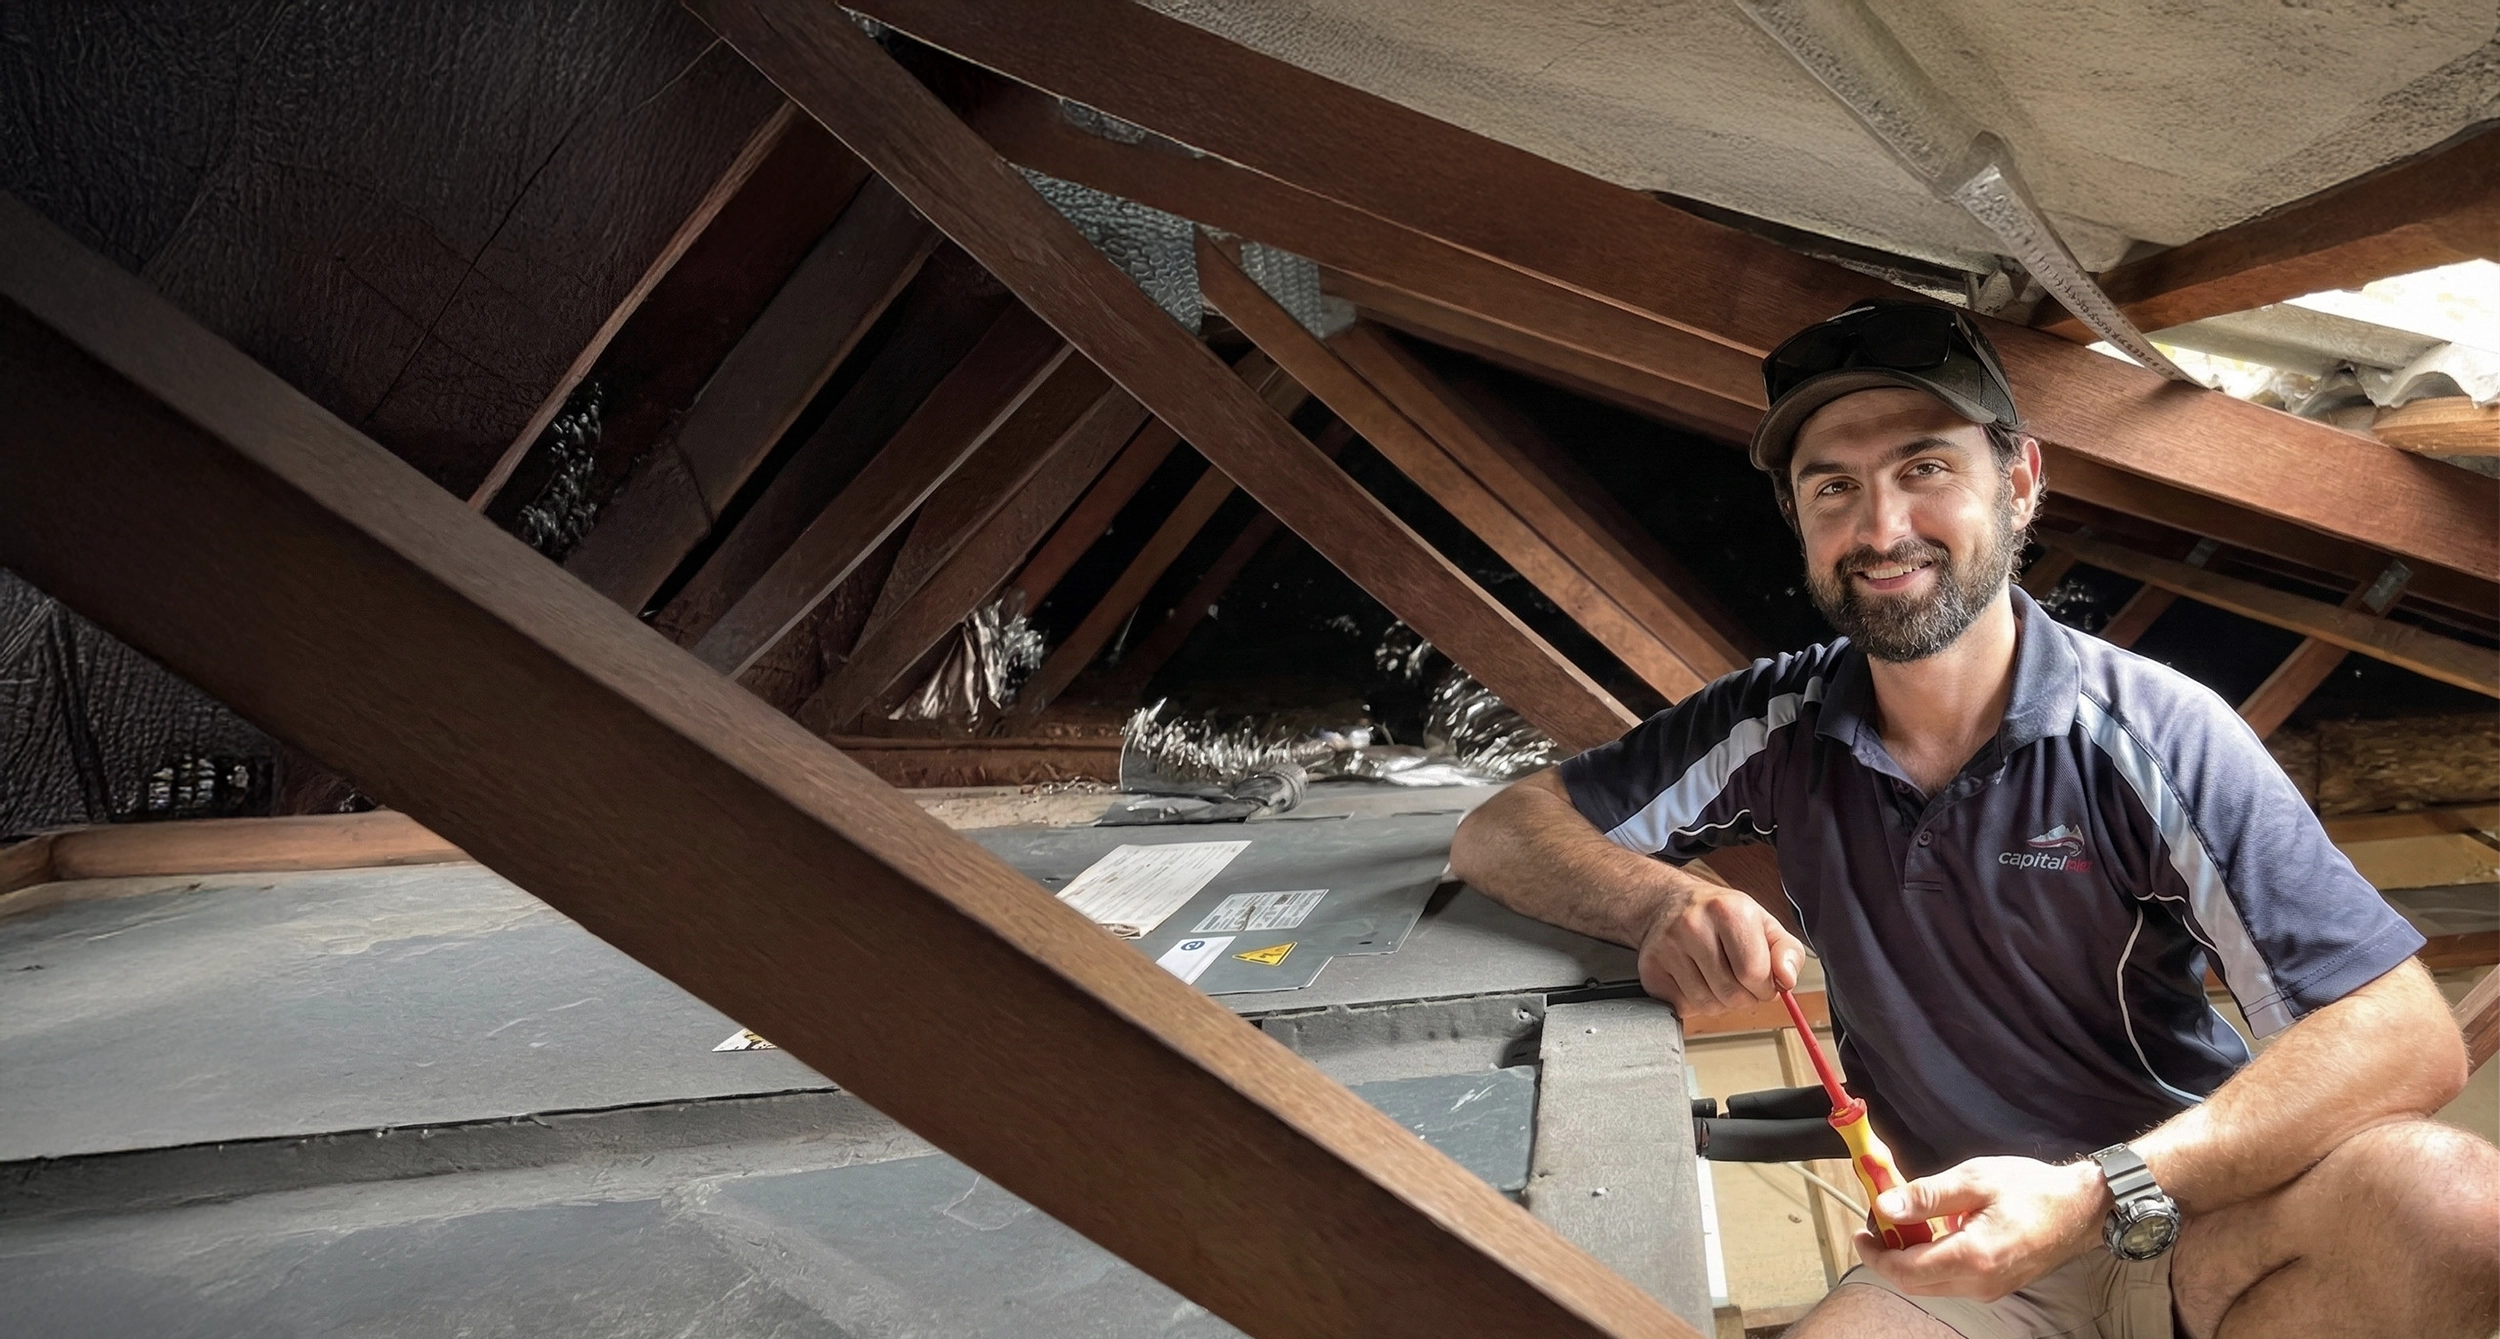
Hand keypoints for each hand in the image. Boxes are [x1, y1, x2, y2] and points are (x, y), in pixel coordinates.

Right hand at [1636, 882, 1805, 1015]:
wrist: (1668, 904)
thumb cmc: (1720, 917)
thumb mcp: (1763, 924)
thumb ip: (1788, 951)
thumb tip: (1787, 979)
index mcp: (1728, 910)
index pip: (1755, 973)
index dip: (1766, 987)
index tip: (1762, 981)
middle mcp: (1692, 925)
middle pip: (1732, 994)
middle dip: (1744, 998)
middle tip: (1740, 981)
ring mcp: (1667, 948)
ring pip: (1707, 1006)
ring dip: (1719, 1002)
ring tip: (1716, 978)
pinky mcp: (1650, 969)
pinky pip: (1683, 1007)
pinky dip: (1694, 1002)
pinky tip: (1694, 980)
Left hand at [1856, 1156, 2110, 1300]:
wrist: (2081, 1209)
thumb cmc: (2033, 1189)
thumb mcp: (1975, 1179)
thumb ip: (1928, 1195)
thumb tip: (1886, 1206)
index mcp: (1973, 1257)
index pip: (1905, 1270)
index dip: (1875, 1253)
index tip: (1861, 1231)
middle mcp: (1980, 1283)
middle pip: (1913, 1283)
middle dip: (1887, 1255)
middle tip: (1876, 1224)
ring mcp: (1989, 1289)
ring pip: (1930, 1285)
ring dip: (1908, 1259)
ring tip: (1901, 1222)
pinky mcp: (1996, 1286)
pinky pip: (1950, 1280)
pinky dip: (1930, 1261)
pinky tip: (1930, 1232)